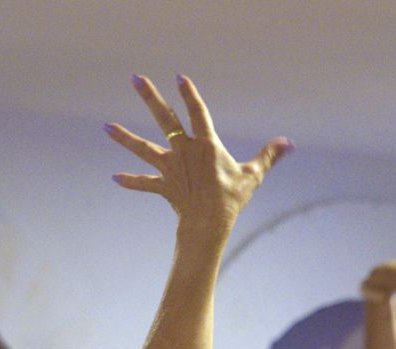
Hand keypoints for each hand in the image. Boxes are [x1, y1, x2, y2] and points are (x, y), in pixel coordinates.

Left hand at [105, 75, 291, 231]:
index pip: (196, 112)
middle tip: (136, 78)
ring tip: (105, 126)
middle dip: (149, 97)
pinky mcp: (163, 185)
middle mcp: (184, 150)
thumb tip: (289, 144)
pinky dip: (131, 181)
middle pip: (164, 118)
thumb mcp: (253, 175)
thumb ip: (268, 156)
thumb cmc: (232, 198)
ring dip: (124, 137)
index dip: (189, 94)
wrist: (209, 224)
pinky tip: (115, 177)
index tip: (179, 77)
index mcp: (206, 143)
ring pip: (143, 148)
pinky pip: (144, 183)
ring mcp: (170, 168)